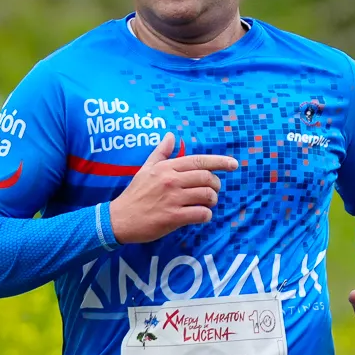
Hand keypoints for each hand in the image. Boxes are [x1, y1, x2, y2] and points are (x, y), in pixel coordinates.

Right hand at [106, 134, 239, 244]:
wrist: (120, 218)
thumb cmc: (135, 194)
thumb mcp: (146, 169)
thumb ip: (160, 152)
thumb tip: (171, 135)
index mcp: (166, 167)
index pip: (199, 161)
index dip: (220, 162)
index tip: (234, 164)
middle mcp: (171, 180)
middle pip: (207, 178)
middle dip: (216, 185)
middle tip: (213, 191)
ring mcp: (173, 199)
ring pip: (207, 196)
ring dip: (212, 200)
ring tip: (207, 203)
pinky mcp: (173, 217)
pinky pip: (201, 214)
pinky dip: (206, 215)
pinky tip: (201, 216)